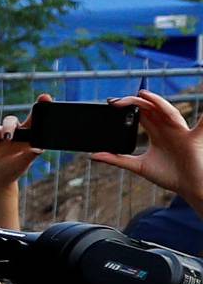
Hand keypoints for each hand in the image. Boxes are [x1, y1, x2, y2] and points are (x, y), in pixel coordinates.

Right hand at [0, 110, 38, 227]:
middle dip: (23, 117)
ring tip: (7, 138)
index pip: (37, 120)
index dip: (41, 107)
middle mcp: (17, 133)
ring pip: (6, 123)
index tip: (45, 97)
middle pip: (18, 120)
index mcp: (30, 137)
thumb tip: (39, 149)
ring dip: (7, 129)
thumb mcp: (23, 164)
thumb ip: (30, 155)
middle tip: (21, 124)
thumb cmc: (12, 170)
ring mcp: (3, 134)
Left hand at [92, 90, 202, 215]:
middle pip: (150, 109)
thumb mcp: (138, 166)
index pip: (140, 114)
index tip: (111, 103)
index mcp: (156, 132)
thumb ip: (117, 159)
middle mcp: (167, 128)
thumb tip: (92, 156)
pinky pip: (200, 123)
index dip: (127, 106)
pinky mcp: (192, 138)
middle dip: (134, 102)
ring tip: (143, 94)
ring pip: (167, 111)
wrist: (189, 189)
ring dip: (156, 102)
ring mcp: (180, 130)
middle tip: (115, 100)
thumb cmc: (168, 176)